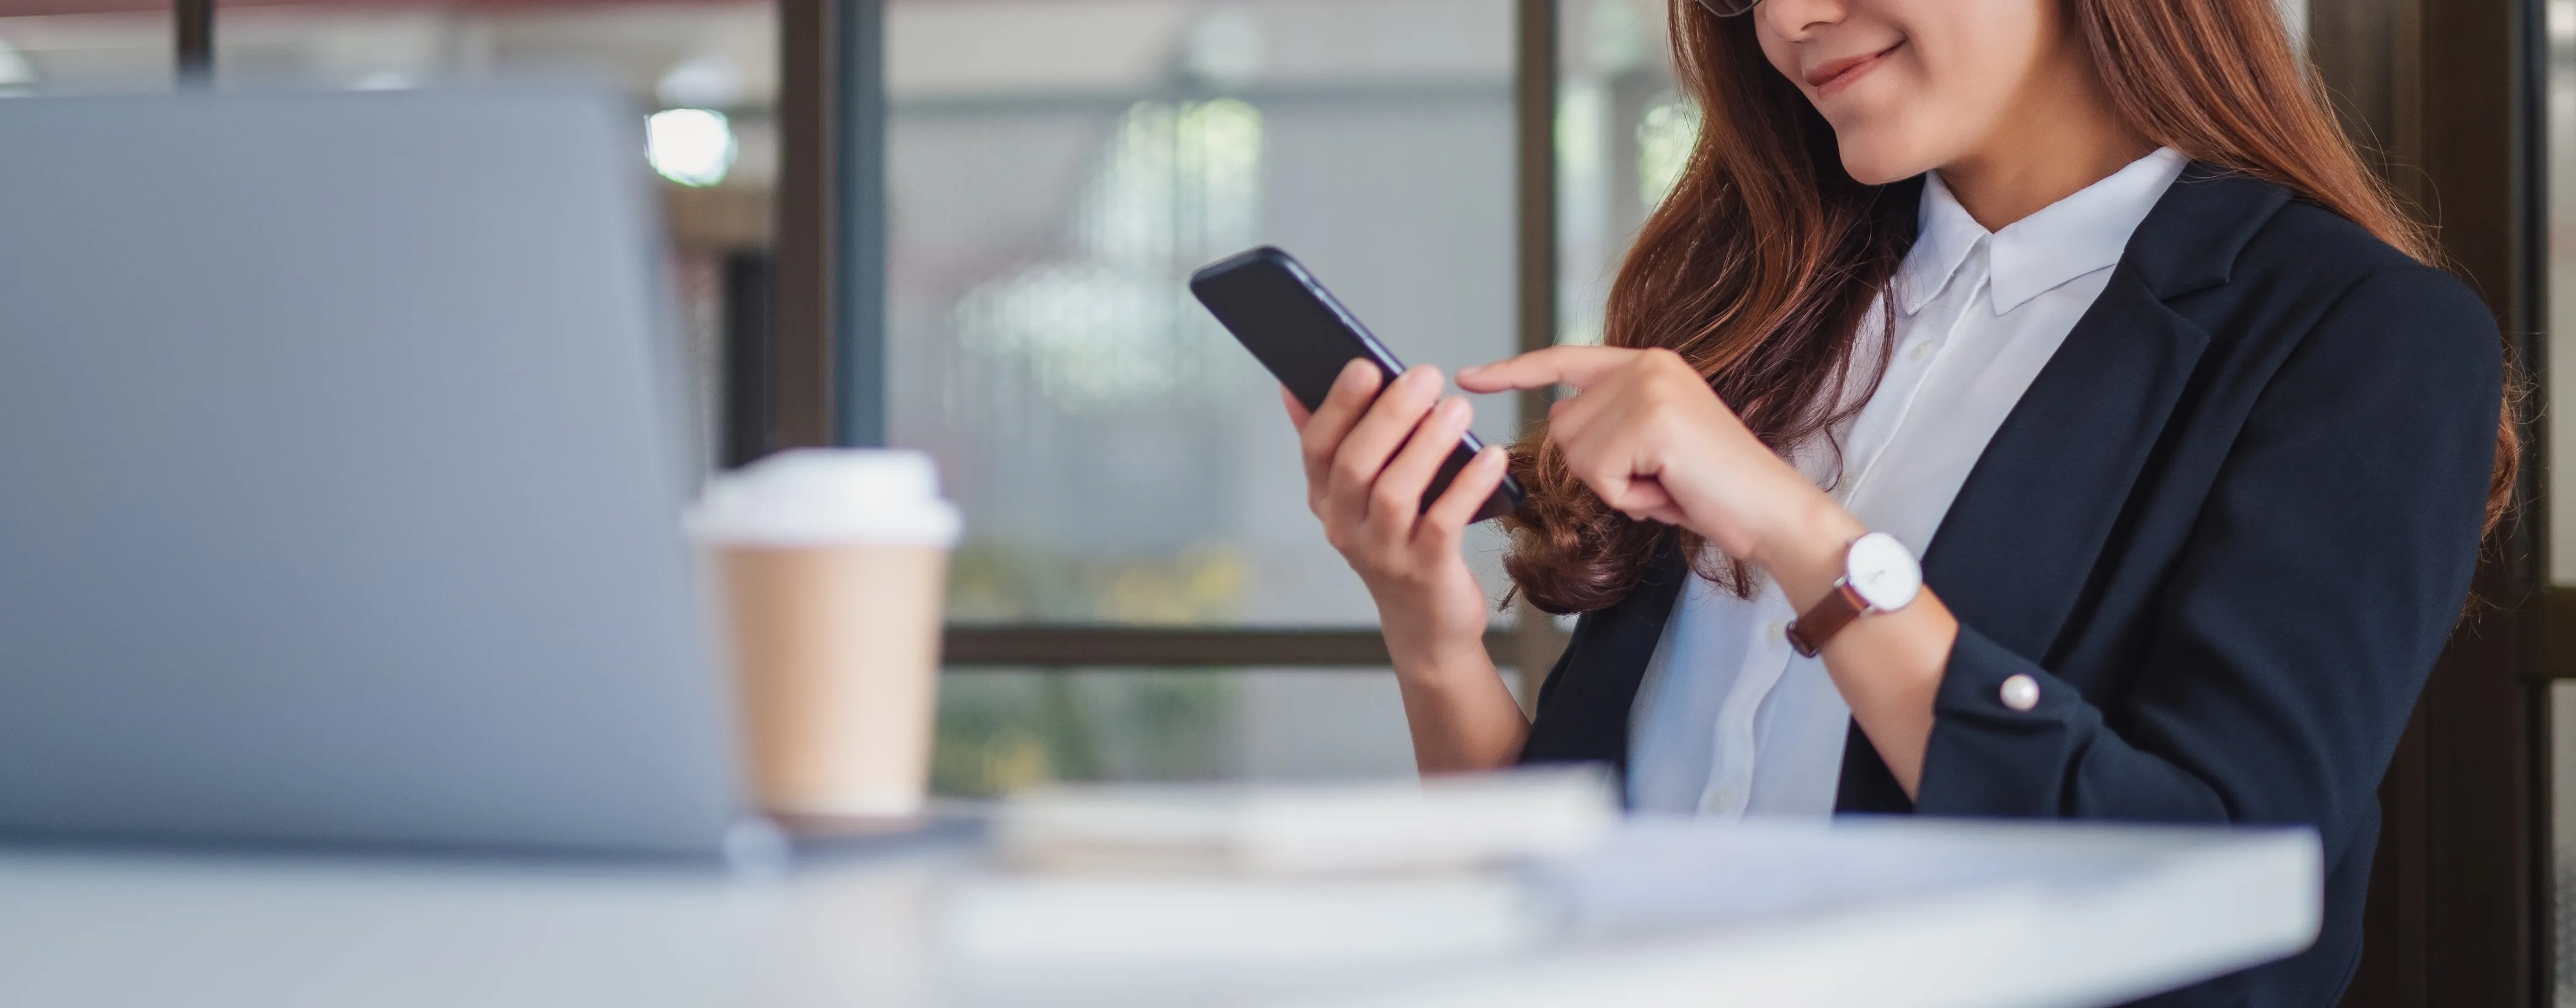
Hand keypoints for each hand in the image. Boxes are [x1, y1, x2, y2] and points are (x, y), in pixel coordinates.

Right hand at [1285, 360, 1511, 674]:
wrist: (1426, 623)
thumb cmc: (1399, 541)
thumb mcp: (1359, 496)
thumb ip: (1335, 442)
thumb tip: (1294, 386)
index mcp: (1327, 499)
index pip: (1317, 447)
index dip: (1337, 405)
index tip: (1365, 363)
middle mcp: (1346, 526)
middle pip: (1355, 465)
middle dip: (1388, 415)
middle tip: (1424, 375)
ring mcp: (1383, 552)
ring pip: (1395, 493)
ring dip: (1427, 445)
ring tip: (1458, 408)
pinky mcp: (1425, 572)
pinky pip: (1443, 524)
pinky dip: (1467, 487)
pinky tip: (1491, 457)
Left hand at [1457, 346, 1858, 575]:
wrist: (1771, 510)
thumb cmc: (1713, 489)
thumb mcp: (1653, 446)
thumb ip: (1611, 424)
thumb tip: (1560, 422)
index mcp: (1646, 363)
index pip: (1563, 361)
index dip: (1514, 371)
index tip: (1469, 375)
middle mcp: (1646, 365)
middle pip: (1564, 427)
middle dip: (1600, 470)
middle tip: (1657, 478)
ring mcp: (1649, 388)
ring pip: (1579, 455)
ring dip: (1617, 487)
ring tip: (1667, 484)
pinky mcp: (1652, 421)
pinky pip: (1602, 476)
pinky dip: (1630, 499)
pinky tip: (1670, 491)